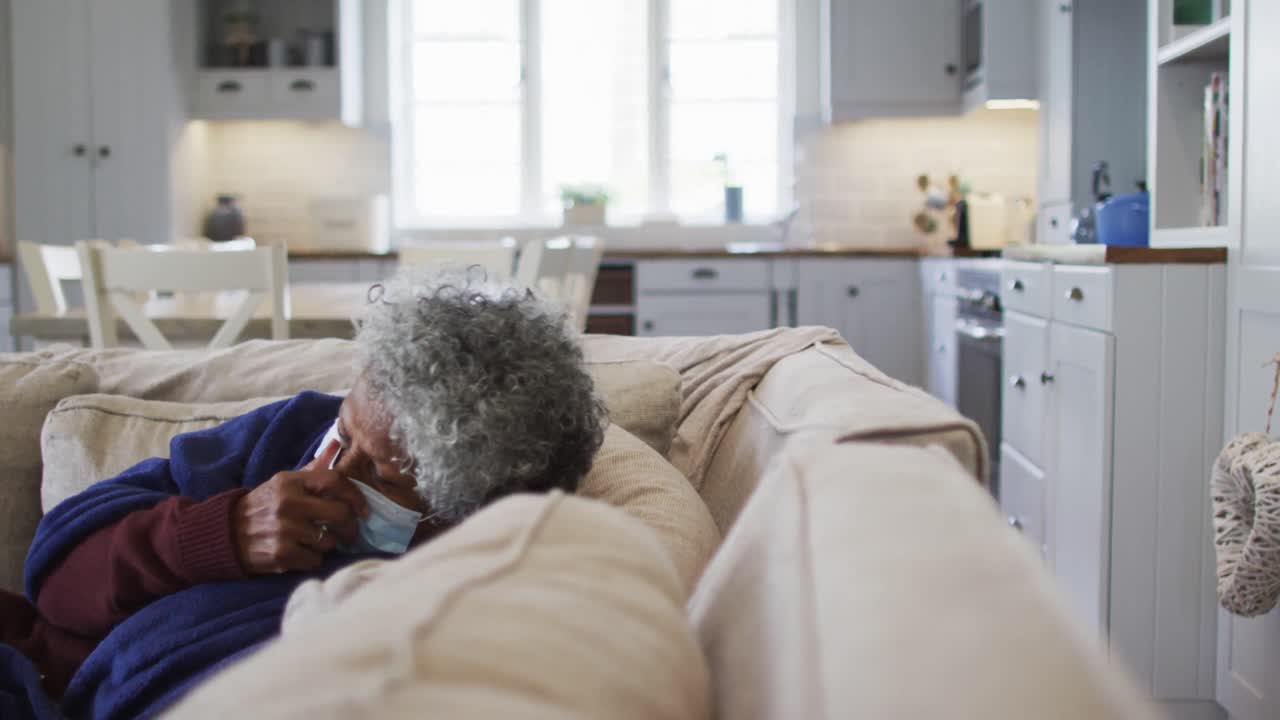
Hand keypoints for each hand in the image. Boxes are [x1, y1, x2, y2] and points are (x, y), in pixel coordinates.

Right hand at [232, 440, 368, 574]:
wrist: (225, 533)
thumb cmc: (264, 506)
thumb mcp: (284, 483)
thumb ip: (313, 468)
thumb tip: (337, 445)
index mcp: (289, 482)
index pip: (335, 481)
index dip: (356, 495)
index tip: (363, 509)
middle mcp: (288, 504)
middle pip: (340, 514)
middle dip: (351, 526)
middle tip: (350, 532)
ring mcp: (284, 530)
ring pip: (329, 540)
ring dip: (328, 544)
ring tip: (315, 540)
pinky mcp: (280, 555)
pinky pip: (316, 560)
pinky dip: (314, 559)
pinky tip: (302, 552)